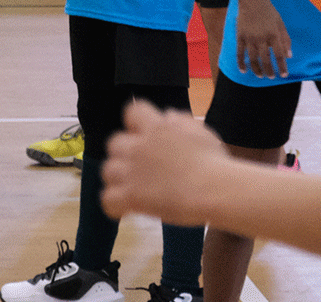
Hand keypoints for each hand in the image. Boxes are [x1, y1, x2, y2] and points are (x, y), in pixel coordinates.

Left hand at [101, 100, 225, 224]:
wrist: (213, 188)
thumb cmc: (213, 160)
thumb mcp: (200, 131)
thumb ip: (180, 121)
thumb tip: (167, 115)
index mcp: (156, 127)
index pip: (132, 111)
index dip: (135, 123)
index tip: (143, 134)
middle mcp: (139, 146)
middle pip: (114, 143)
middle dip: (123, 153)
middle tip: (139, 165)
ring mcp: (132, 171)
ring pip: (106, 170)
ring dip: (118, 178)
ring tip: (132, 188)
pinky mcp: (131, 196)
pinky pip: (107, 199)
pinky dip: (116, 205)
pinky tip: (129, 208)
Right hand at [235, 0, 291, 78]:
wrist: (252, 0)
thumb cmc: (269, 12)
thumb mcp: (281, 24)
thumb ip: (286, 39)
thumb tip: (289, 55)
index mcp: (273, 35)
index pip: (279, 55)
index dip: (282, 67)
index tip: (284, 75)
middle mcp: (262, 38)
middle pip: (266, 59)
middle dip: (269, 71)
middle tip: (271, 77)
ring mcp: (250, 38)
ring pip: (253, 58)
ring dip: (257, 69)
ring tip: (260, 76)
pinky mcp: (240, 36)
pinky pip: (240, 53)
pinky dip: (241, 63)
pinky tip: (243, 70)